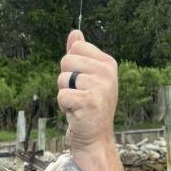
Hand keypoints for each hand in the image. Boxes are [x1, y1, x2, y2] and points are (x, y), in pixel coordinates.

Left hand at [57, 30, 117, 151]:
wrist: (95, 138)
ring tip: (78, 104)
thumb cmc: (88, 107)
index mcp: (108, 63)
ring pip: (62, 79)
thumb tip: (75, 32)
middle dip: (65, 80)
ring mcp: (100, 87)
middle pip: (66, 61)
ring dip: (65, 94)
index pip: (76, 47)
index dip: (71, 66)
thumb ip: (80, 55)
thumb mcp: (86, 77)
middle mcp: (107, 72)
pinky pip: (61, 95)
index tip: (81, 82)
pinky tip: (76, 113)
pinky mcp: (89, 101)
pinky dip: (64, 106)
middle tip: (79, 95)